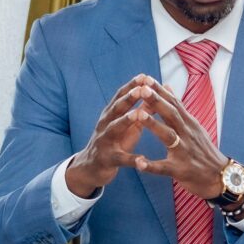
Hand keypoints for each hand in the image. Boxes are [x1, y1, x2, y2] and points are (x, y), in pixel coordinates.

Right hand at [65, 74, 153, 196]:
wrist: (90, 167)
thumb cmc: (114, 142)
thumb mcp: (126, 125)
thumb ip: (139, 111)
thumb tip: (153, 94)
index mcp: (111, 115)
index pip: (121, 96)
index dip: (132, 86)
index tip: (145, 76)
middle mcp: (105, 124)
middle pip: (117, 108)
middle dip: (129, 98)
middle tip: (141, 88)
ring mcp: (104, 141)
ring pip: (115, 129)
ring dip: (126, 121)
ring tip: (139, 114)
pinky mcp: (107, 159)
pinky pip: (120, 159)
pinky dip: (131, 159)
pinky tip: (142, 159)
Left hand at [132, 80, 229, 199]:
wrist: (220, 177)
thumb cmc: (204, 151)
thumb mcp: (194, 126)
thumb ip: (179, 107)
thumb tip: (167, 85)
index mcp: (189, 123)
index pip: (173, 102)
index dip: (160, 90)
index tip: (146, 78)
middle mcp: (187, 134)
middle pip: (171, 114)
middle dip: (156, 101)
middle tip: (142, 88)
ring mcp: (184, 152)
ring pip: (168, 136)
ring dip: (153, 125)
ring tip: (138, 115)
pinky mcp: (180, 170)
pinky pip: (163, 168)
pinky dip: (151, 165)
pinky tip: (139, 162)